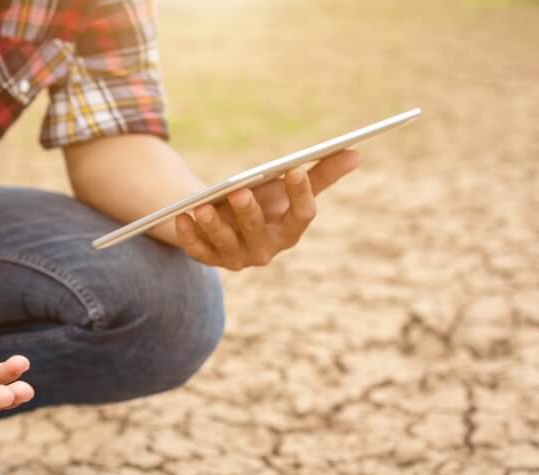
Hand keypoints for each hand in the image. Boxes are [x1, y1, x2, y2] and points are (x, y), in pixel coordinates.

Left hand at [175, 150, 360, 269]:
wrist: (226, 216)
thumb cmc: (263, 199)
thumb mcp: (286, 186)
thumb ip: (319, 173)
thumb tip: (356, 152)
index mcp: (290, 231)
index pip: (302, 216)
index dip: (300, 194)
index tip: (293, 169)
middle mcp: (265, 250)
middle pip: (259, 233)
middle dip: (249, 213)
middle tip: (238, 192)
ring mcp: (235, 258)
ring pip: (226, 244)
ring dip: (214, 226)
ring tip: (204, 207)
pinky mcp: (209, 258)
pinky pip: (198, 250)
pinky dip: (189, 235)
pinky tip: (182, 217)